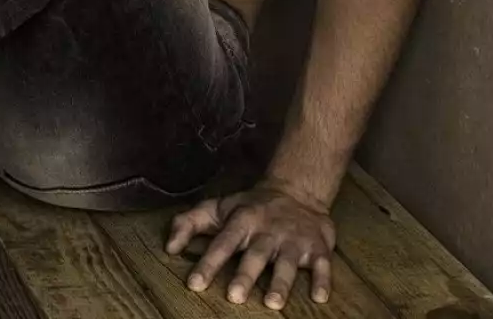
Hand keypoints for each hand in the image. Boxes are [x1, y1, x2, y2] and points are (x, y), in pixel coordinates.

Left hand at [165, 180, 337, 309]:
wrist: (298, 191)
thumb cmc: (250, 207)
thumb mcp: (218, 208)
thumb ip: (189, 223)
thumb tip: (169, 248)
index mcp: (242, 221)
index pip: (222, 244)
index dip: (208, 264)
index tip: (194, 284)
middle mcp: (269, 231)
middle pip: (256, 255)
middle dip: (245, 275)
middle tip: (234, 297)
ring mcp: (295, 240)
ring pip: (288, 263)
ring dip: (281, 283)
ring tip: (272, 303)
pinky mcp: (319, 247)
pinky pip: (323, 265)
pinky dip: (322, 281)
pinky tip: (319, 298)